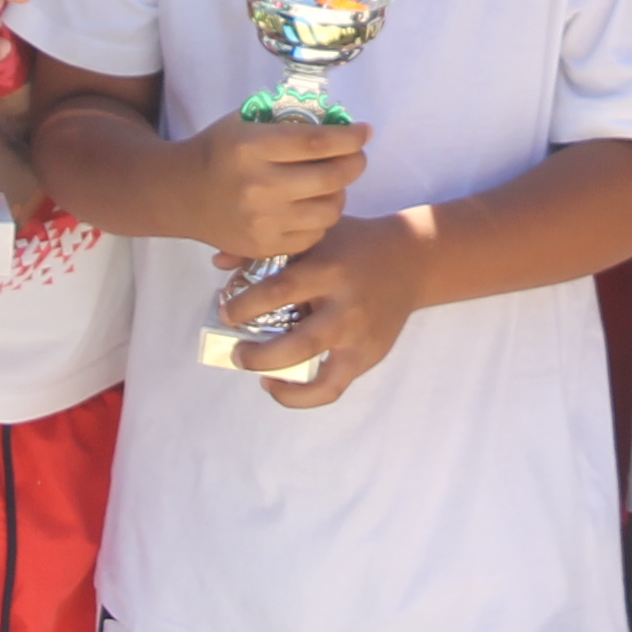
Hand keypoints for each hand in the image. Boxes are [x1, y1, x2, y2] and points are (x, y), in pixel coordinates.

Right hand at [190, 109, 366, 262]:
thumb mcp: (244, 121)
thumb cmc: (218, 150)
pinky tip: (312, 206)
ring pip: (329, 210)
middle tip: (357, 156)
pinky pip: (313, 236)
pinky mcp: (263, 247)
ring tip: (333, 183)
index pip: (316, 142)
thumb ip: (286, 118)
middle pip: (331, 177)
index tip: (365, 131)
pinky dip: (321, 220)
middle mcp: (257, 186)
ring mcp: (261, 222)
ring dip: (340, 193)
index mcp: (251, 148)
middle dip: (355, 163)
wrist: (179, 194)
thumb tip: (337, 121)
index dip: (349, 137)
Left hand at [226, 213, 427, 404]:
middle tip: (236, 352)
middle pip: (296, 343)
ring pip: (316, 373)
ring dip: (278, 379)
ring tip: (257, 373)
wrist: (412, 260)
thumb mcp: (315, 234)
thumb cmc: (353, 244)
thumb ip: (267, 247)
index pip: (278, 291)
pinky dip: (301, 396)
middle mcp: (346, 306)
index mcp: (329, 270)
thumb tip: (219, 263)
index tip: (225, 312)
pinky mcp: (368, 356)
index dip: (243, 307)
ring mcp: (360, 336)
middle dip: (257, 355)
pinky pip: (331, 388)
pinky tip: (278, 385)